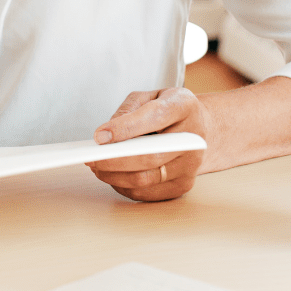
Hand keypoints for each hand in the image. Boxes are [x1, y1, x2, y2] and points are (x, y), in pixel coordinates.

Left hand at [87, 87, 207, 201]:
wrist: (199, 128)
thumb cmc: (168, 110)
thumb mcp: (148, 96)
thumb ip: (128, 110)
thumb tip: (107, 134)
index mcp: (184, 106)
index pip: (154, 118)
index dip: (125, 128)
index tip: (100, 136)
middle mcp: (193, 138)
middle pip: (149, 156)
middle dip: (114, 160)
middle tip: (91, 158)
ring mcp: (191, 165)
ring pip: (146, 179)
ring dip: (115, 176)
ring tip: (97, 167)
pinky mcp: (183, 185)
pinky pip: (148, 193)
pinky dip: (125, 186)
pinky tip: (113, 176)